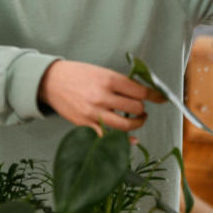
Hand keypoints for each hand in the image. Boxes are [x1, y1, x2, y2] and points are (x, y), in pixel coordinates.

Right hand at [37, 60, 165, 133]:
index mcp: (108, 80)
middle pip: (135, 107)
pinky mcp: (86, 125)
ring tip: (138, 119)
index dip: (154, 95)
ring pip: (126, 124)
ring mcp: (94, 113)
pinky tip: (132, 140)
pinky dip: (123, 141)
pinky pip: (108, 137)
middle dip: (142, 108)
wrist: (51, 81)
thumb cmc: (77, 74)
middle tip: (141, 107)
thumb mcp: (101, 71)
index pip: (140, 91)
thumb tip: (141, 92)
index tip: (161, 98)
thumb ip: (120, 82)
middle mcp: (102, 97)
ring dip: (137, 123)